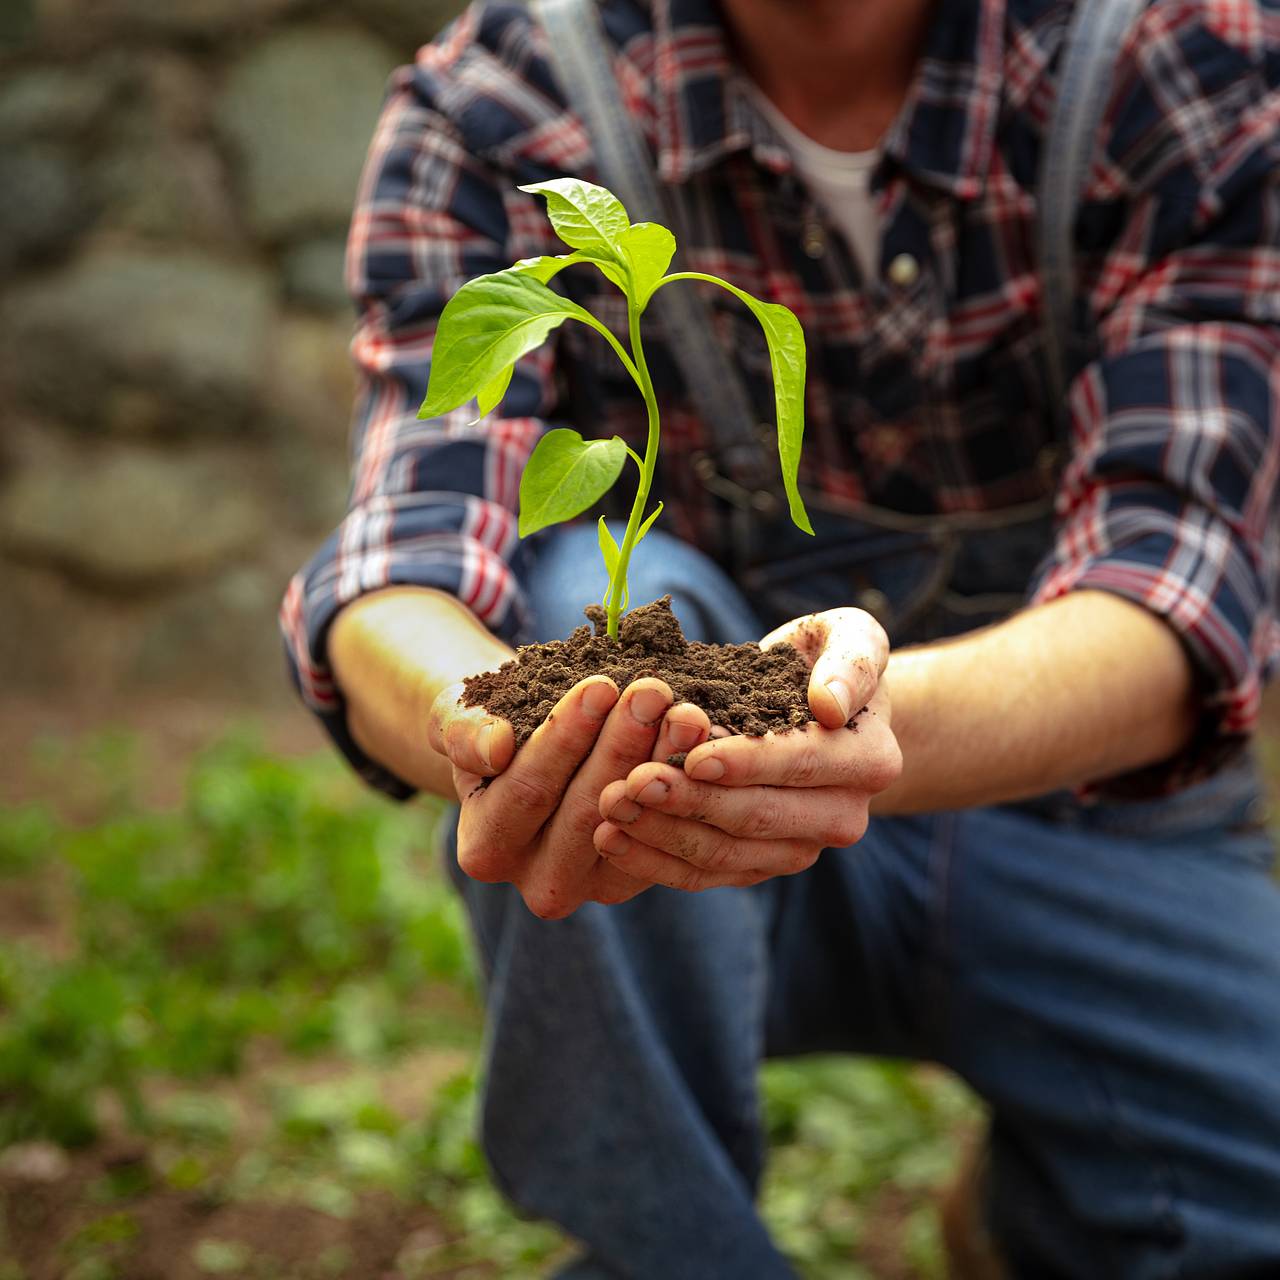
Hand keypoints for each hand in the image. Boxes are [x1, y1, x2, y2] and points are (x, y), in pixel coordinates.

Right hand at [427, 674, 711, 916]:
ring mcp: (594, 886)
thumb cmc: (490, 723)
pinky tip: (704, 741)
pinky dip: (686, 786)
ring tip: (686, 712)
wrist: (525, 746)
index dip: (565, 739)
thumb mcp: (461, 715)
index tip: (599, 687)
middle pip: (587, 812)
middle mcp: (539, 882)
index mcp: (486, 850)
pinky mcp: (638, 875)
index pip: (529, 791)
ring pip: (636, 824)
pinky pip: (669, 835)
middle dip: (623, 746)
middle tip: (653, 692)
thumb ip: (464, 731)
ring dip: (664, 764)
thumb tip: (494, 746)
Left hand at [593, 608, 899, 890]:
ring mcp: (799, 848)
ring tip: (608, 806)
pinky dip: (654, 860)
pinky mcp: (759, 865)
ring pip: (725, 853)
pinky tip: (610, 837)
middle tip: (630, 783)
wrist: (822, 710)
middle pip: (756, 817)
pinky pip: (704, 874)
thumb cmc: (826, 661)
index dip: (745, 762)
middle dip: (689, 802)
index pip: (800, 764)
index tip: (692, 755)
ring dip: (661, 833)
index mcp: (868, 761)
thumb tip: (829, 704)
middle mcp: (842, 817)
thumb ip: (852, 663)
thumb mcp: (852, 638)